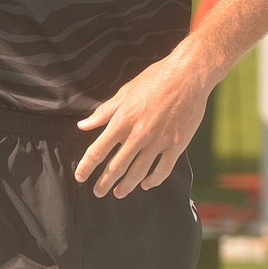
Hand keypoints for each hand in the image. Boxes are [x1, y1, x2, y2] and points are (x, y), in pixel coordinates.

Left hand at [74, 54, 208, 198]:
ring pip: (138, 173)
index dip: (87, 166)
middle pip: (116, 166)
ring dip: (126, 186)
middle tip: (97, 192)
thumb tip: (82, 125)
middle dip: (104, 182)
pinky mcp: (177, 145)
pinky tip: (146, 184)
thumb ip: (104, 112)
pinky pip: (162, 170)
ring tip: (118, 193)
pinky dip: (153, 180)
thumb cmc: (155, 79)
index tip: (79, 176)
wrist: (188, 75)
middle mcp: (139, 134)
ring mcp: (159, 141)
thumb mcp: (125, 92)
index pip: (98, 150)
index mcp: (123, 120)